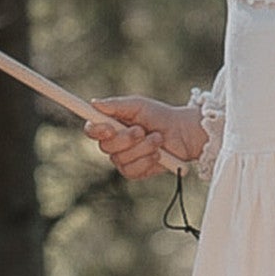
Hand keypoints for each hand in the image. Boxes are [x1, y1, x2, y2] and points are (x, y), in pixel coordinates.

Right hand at [86, 95, 207, 178]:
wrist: (183, 132)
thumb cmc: (159, 116)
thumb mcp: (138, 105)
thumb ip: (115, 105)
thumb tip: (94, 104)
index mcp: (110, 125)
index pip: (92, 130)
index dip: (96, 130)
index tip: (109, 128)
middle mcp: (113, 144)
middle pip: (105, 146)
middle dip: (126, 138)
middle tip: (142, 130)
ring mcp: (123, 159)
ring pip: (121, 158)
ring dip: (143, 147)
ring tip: (157, 139)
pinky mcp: (134, 172)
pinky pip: (132, 170)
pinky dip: (147, 160)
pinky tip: (158, 154)